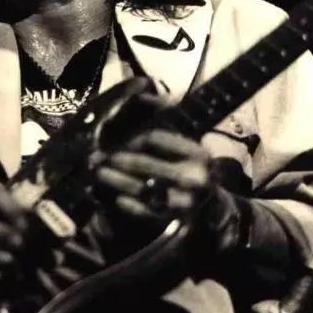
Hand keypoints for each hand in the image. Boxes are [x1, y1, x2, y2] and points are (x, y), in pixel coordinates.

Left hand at [94, 127, 211, 221]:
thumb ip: (169, 121)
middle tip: (99, 155)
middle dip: (119, 158)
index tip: (118, 139)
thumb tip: (142, 94)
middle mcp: (194, 177)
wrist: (213, 208)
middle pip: (146, 164)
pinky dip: (129, 203)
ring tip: (100, 172)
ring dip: (117, 180)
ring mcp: (184, 201)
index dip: (132, 138)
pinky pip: (145, 210)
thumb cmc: (195, 168)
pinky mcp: (174, 219)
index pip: (156, 139)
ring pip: (142, 188)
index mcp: (198, 153)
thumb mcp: (190, 145)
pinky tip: (116, 197)